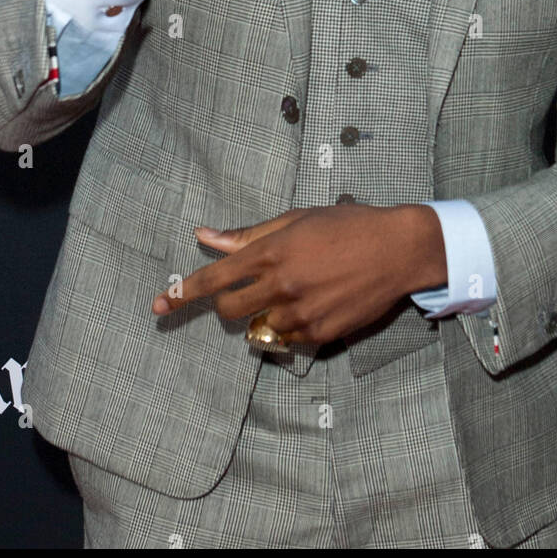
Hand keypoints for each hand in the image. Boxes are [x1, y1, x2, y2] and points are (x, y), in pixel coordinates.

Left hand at [151, 203, 446, 344]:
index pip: (214, 278)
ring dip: (268, 314)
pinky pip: (291, 338)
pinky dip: (295, 325)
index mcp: (271, 253)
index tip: (158, 306)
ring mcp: (301, 313)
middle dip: (230, 303)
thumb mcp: (296, 219)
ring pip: (261, 327)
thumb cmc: (347, 226)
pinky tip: (319, 301)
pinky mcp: (321, 333)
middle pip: (230, 310)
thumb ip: (248, 235)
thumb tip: (205, 235)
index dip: (182, 294)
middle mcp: (281, 286)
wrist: (397, 249)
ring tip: (300, 290)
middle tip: (251, 290)